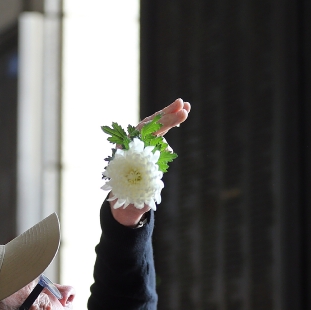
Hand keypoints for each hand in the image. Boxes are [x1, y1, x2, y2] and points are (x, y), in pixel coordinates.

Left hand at [109, 98, 190, 227]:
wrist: (125, 202)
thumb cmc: (130, 198)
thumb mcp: (138, 193)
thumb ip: (146, 183)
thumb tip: (158, 172)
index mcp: (125, 153)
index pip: (143, 134)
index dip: (158, 126)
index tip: (173, 118)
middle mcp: (130, 145)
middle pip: (149, 125)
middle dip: (167, 116)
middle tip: (183, 107)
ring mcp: (140, 144)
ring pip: (156, 126)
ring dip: (171, 116)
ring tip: (186, 108)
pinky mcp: (148, 145)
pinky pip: (159, 131)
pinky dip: (171, 123)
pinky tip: (182, 115)